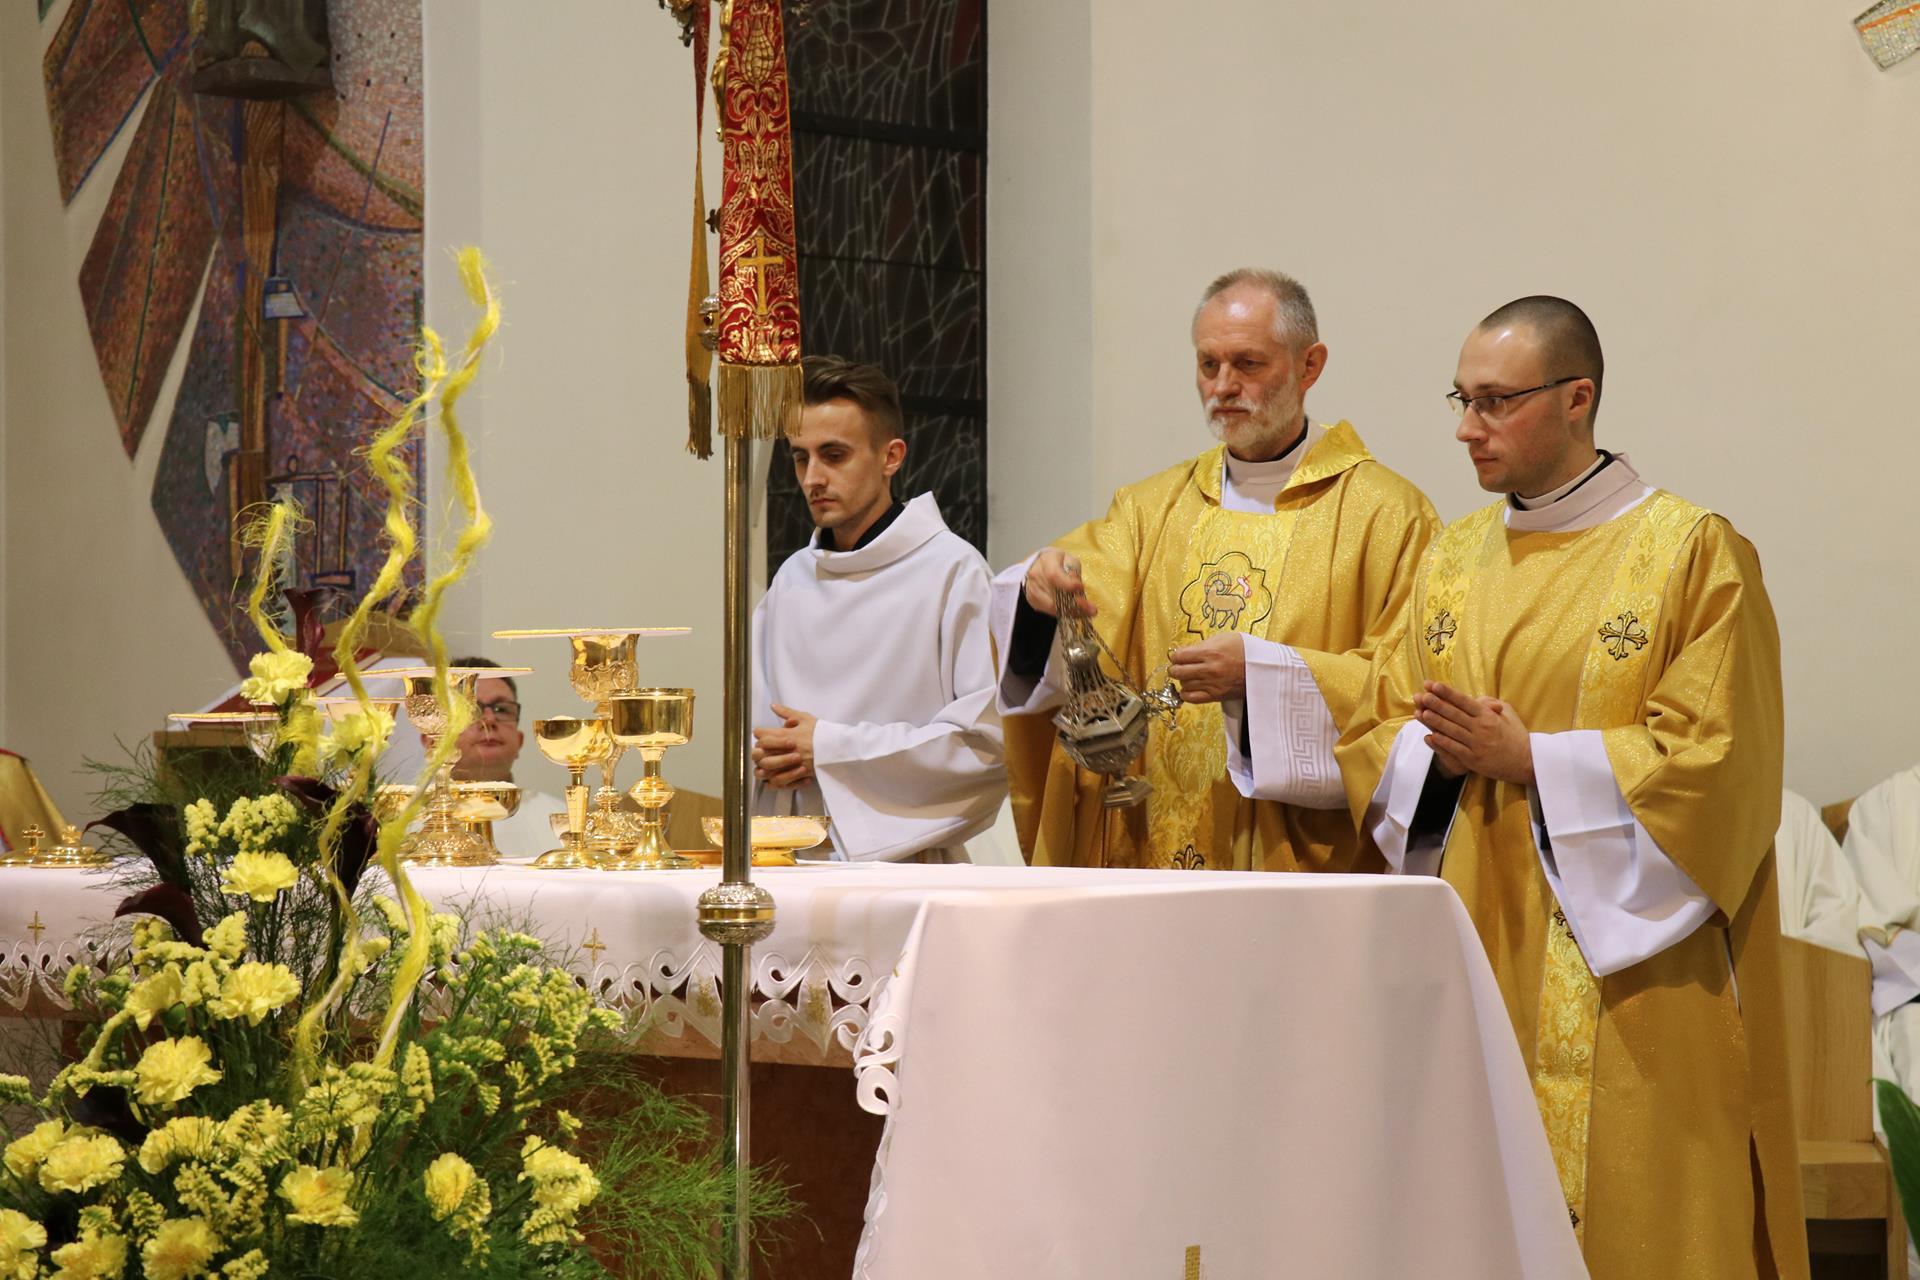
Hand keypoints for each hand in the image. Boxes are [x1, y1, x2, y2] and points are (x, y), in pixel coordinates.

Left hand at [751, 704, 817, 788]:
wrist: (839, 748)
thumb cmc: (822, 732)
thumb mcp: (805, 718)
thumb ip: (787, 712)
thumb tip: (773, 706)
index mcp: (788, 735)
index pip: (762, 735)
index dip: (759, 733)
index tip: (761, 733)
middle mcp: (787, 750)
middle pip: (760, 753)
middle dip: (757, 751)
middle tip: (761, 749)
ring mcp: (792, 764)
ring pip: (767, 769)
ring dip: (763, 766)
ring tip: (765, 763)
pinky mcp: (798, 774)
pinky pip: (779, 781)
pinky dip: (774, 781)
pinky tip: (773, 777)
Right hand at [1023, 549, 1093, 617]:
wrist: (1041, 564)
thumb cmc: (1059, 562)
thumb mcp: (1070, 560)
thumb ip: (1074, 573)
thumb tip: (1078, 589)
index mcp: (1047, 561)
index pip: (1054, 575)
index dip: (1068, 584)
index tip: (1081, 588)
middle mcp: (1036, 575)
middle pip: (1054, 595)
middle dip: (1075, 604)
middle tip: (1092, 610)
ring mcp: (1032, 589)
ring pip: (1052, 607)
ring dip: (1072, 612)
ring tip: (1087, 613)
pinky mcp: (1033, 600)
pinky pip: (1049, 611)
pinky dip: (1064, 613)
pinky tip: (1075, 612)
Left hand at [1167, 633, 1246, 703]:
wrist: (1262, 668)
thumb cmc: (1244, 650)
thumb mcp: (1224, 638)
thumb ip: (1203, 644)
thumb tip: (1187, 651)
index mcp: (1210, 652)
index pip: (1179, 656)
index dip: (1175, 656)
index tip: (1177, 656)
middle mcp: (1209, 669)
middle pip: (1178, 672)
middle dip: (1174, 668)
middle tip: (1178, 667)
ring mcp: (1212, 684)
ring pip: (1183, 685)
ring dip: (1182, 680)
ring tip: (1188, 676)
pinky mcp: (1216, 695)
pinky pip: (1192, 698)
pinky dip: (1186, 693)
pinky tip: (1190, 688)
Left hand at [1414, 681, 1533, 784]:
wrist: (1527, 762)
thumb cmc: (1516, 735)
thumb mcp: (1507, 714)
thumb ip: (1490, 704)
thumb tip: (1475, 699)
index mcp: (1488, 715)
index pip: (1464, 701)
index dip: (1447, 693)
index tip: (1433, 685)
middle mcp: (1481, 728)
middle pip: (1454, 714)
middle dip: (1436, 703)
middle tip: (1421, 695)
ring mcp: (1476, 744)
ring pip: (1451, 730)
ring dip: (1435, 721)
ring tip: (1421, 712)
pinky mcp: (1473, 759)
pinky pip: (1454, 749)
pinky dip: (1441, 742)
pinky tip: (1430, 735)